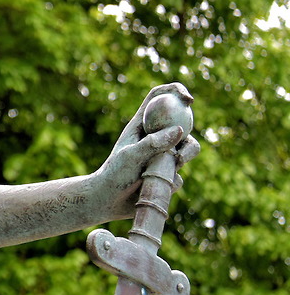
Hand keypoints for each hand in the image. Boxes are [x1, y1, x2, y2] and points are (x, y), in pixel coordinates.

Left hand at [96, 83, 199, 219]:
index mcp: (142, 125)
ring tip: (161, 174)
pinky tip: (151, 189)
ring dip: (181, 162)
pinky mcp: (166, 175)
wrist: (106, 203)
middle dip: (188, 141)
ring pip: (187, 152)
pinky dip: (170, 182)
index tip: (188, 100)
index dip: (176, 91)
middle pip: (184, 125)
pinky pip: (179, 177)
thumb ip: (153, 143)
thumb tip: (179, 131)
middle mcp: (155, 137)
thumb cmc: (113, 175)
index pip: (161, 97)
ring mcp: (162, 156)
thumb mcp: (130, 156)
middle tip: (181, 154)